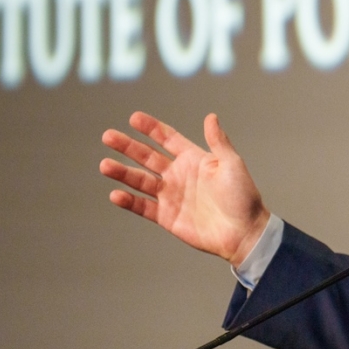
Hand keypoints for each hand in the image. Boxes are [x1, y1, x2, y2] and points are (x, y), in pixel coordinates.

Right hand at [100, 111, 268, 264]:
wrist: (243, 232)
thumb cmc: (243, 197)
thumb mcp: (231, 165)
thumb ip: (218, 141)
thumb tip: (211, 116)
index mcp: (194, 159)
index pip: (167, 139)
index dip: (151, 128)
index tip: (134, 118)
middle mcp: (179, 175)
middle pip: (147, 157)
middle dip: (128, 146)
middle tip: (108, 136)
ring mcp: (171, 196)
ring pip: (140, 180)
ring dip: (122, 173)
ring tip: (105, 165)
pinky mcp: (167, 217)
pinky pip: (143, 207)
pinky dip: (129, 202)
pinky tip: (116, 194)